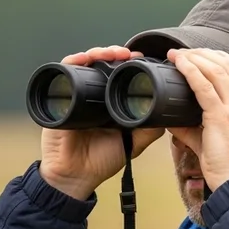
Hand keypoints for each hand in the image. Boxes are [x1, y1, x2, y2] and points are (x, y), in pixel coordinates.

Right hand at [39, 46, 165, 199]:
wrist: (75, 176)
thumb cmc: (102, 161)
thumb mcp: (134, 143)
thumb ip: (150, 129)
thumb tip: (169, 114)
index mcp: (109, 102)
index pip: (118, 74)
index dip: (129, 63)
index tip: (143, 59)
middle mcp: (92, 95)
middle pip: (102, 64)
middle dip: (116, 53)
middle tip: (130, 54)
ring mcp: (75, 94)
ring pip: (86, 63)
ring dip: (99, 53)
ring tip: (114, 53)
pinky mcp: (59, 97)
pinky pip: (64, 71)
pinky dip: (75, 60)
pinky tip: (86, 57)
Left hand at [166, 48, 228, 190]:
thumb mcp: (221, 141)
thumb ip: (197, 128)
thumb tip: (174, 120)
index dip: (220, 59)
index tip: (203, 55)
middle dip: (205, 53)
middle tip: (186, 51)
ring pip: (217, 70)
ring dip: (196, 58)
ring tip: (178, 54)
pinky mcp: (222, 117)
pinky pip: (204, 86)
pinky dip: (190, 70)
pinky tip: (179, 64)